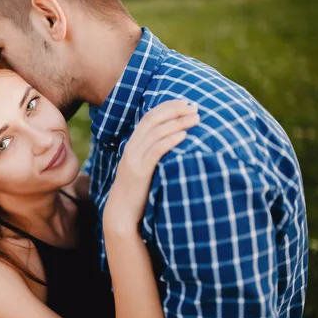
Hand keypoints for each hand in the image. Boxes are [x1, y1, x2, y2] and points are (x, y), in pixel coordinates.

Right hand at [102, 100, 199, 236]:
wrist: (121, 213)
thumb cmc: (137, 192)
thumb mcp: (143, 168)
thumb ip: (152, 154)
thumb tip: (172, 144)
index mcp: (132, 145)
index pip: (149, 117)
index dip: (167, 107)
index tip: (185, 103)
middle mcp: (131, 148)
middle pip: (153, 120)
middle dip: (175, 110)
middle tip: (194, 108)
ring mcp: (134, 159)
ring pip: (156, 132)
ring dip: (178, 122)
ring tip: (196, 119)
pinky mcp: (140, 171)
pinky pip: (156, 150)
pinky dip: (170, 140)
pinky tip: (184, 136)